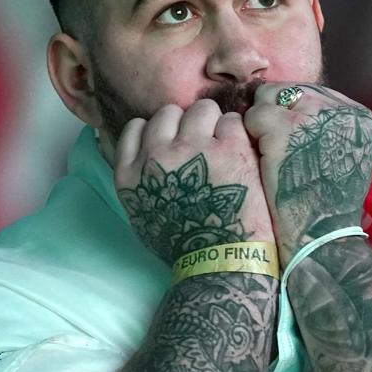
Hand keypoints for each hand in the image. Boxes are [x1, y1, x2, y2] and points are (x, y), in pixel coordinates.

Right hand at [115, 101, 273, 266]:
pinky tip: (241, 155)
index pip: (137, 128)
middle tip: (202, 147)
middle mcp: (157, 156)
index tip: (172, 143)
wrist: (219, 263)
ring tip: (223, 147)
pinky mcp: (229, 148)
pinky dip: (238, 134)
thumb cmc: (183, 247)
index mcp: (131, 174)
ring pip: (202, 109)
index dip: (158, 131)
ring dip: (214, 123)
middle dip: (186, 125)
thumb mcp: (142, 216)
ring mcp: (193, 148)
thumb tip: (141, 157)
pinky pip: (232, 120)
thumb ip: (139, 182)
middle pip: (169, 113)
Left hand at [243, 84, 371, 261]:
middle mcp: (339, 109)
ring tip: (265, 154)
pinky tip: (257, 159)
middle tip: (269, 142)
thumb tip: (293, 107)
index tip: (286, 134)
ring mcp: (311, 115)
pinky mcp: (283, 127)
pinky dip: (248, 135)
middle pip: (291, 90)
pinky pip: (253, 115)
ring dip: (259, 123)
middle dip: (274, 112)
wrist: (319, 235)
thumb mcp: (343, 159)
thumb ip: (327, 129)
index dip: (293, 111)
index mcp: (360, 118)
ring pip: (268, 98)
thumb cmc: (326, 206)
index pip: (315, 93)